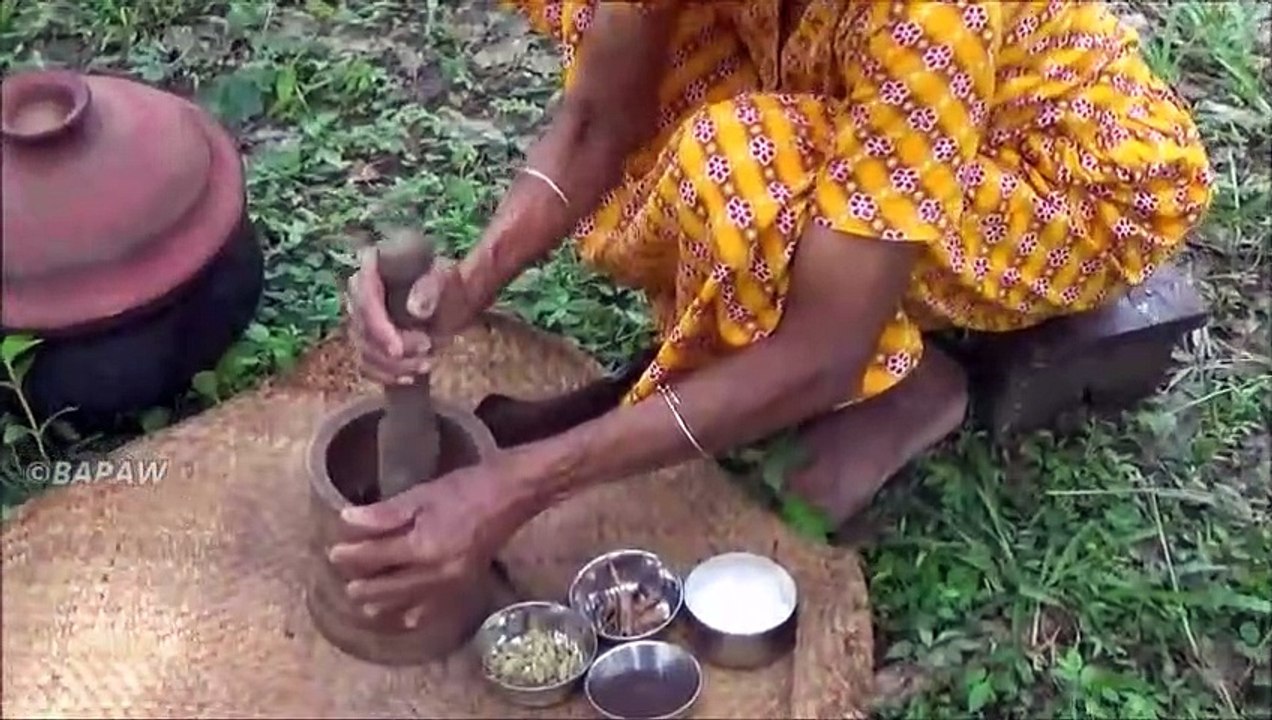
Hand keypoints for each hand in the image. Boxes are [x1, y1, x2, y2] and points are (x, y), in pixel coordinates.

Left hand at [327, 458, 525, 626]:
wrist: (511, 495)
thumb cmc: (466, 489)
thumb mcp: (421, 495)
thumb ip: (384, 514)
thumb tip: (347, 521)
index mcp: (424, 546)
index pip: (377, 557)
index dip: (353, 556)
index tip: (334, 554)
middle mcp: (437, 572)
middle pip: (390, 587)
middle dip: (366, 587)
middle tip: (347, 587)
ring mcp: (453, 582)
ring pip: (411, 603)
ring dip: (387, 606)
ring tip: (367, 607)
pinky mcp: (466, 584)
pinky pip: (438, 608)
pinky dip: (419, 615)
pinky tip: (407, 618)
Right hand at [344, 246, 480, 384]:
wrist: (450, 298)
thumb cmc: (445, 281)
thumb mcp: (444, 278)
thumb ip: (430, 289)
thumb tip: (415, 310)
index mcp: (372, 266)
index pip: (364, 299)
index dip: (378, 328)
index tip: (398, 350)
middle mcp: (358, 292)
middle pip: (362, 330)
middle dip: (393, 350)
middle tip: (428, 348)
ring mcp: (359, 318)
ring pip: (364, 351)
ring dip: (395, 366)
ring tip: (427, 363)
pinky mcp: (366, 340)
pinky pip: (366, 365)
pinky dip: (387, 376)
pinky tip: (409, 378)